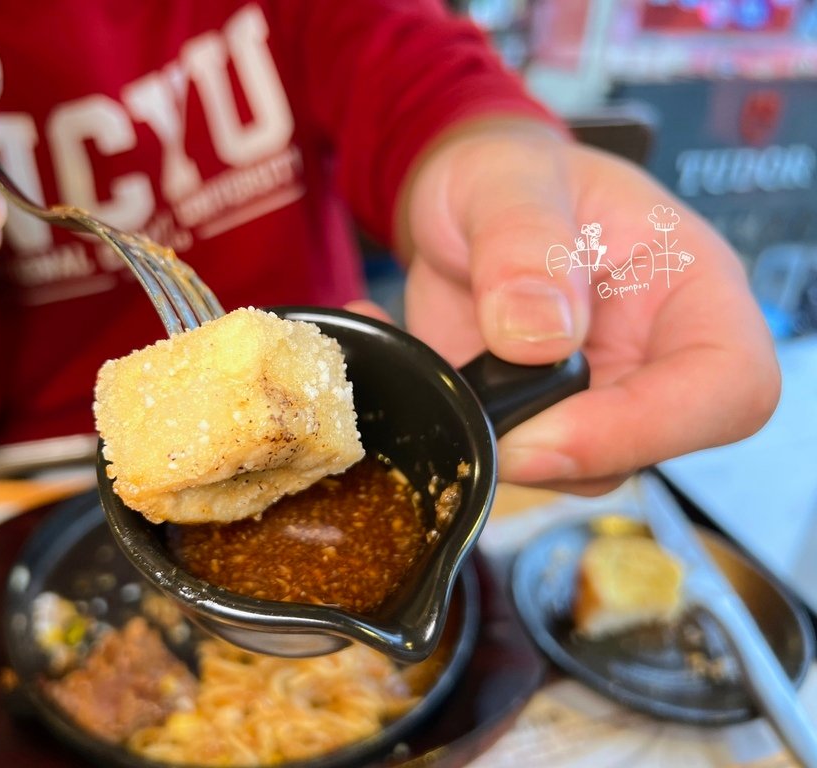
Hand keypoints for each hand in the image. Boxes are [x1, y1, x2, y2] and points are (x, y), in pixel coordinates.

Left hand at [398, 118, 779, 493]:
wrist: (461, 203)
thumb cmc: (509, 175)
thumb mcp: (510, 180)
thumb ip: (525, 245)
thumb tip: (538, 336)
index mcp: (690, 288)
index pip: (728, 388)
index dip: (649, 427)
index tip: (548, 427)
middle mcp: (651, 358)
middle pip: (642, 450)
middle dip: (549, 446)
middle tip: (469, 403)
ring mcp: (592, 399)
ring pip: (567, 469)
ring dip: (488, 439)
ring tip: (424, 356)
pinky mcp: (530, 420)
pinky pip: (501, 453)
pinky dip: (445, 426)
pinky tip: (399, 359)